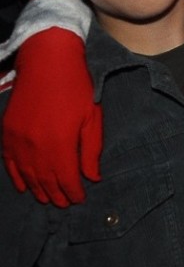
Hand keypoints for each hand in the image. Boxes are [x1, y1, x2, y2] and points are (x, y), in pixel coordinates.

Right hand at [2, 28, 100, 206]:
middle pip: (46, 180)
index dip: (73, 192)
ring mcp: (18, 140)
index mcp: (60, 143)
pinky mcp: (7, 132)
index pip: (66, 178)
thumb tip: (92, 178)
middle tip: (65, 204)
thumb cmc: (76, 88)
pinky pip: (10, 162)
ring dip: (38, 189)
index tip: (79, 199)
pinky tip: (24, 187)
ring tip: (48, 199)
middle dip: (57, 194)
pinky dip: (17, 177)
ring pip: (27, 174)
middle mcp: (36, 146)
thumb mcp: (92, 118)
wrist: (47, 63)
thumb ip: (91, 150)